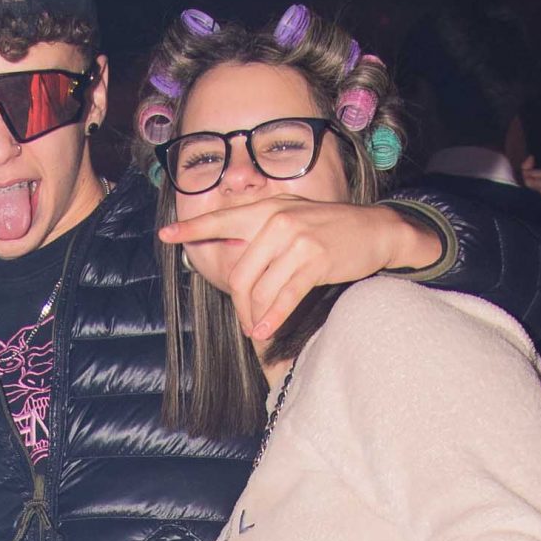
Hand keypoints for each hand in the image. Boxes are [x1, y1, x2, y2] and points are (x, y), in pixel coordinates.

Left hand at [158, 197, 439, 343]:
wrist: (375, 230)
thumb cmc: (329, 231)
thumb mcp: (293, 221)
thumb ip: (263, 236)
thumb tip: (235, 263)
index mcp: (268, 209)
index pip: (223, 219)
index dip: (192, 228)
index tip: (166, 235)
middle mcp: (279, 220)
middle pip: (241, 273)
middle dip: (240, 305)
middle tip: (245, 323)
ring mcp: (297, 239)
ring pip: (261, 289)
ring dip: (256, 316)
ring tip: (257, 330)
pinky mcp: (315, 260)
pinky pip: (284, 297)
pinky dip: (272, 318)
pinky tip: (265, 331)